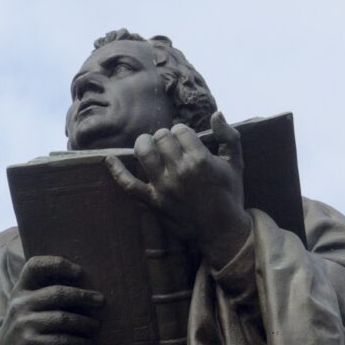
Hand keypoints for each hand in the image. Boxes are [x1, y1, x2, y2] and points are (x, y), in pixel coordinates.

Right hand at [0, 256, 103, 344]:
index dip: (57, 264)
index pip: (34, 266)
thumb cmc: (23, 325)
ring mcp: (25, 323)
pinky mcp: (32, 343)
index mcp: (20, 290)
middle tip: (101, 301)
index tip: (79, 271)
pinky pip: (62, 339)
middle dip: (83, 296)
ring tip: (96, 325)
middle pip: (57, 293)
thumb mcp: (25, 305)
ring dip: (84, 322)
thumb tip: (83, 284)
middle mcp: (21, 304)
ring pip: (63, 318)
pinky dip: (78, 341)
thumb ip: (43, 292)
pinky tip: (87, 342)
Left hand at [105, 111, 251, 268]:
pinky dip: (116, 171)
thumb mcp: (236, 163)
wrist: (221, 231)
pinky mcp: (152, 201)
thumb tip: (216, 114)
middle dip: (164, 137)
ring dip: (144, 144)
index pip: (180, 130)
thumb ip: (228, 136)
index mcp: (200, 160)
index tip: (185, 139)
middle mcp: (179, 171)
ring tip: (148, 144)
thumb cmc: (229, 194)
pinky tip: (108, 159)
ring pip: (144, 153)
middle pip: (161, 138)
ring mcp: (163, 187)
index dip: (181, 131)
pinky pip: (128, 184)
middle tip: (168, 144)